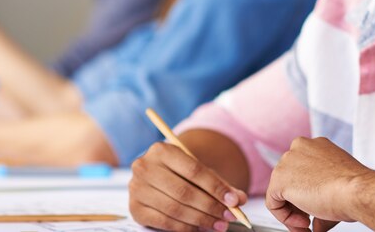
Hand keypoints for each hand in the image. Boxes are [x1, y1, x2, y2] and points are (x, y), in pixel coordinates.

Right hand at [129, 141, 247, 231]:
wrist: (159, 176)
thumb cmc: (182, 173)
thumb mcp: (200, 172)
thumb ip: (220, 184)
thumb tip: (240, 199)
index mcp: (161, 150)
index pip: (194, 170)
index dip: (216, 187)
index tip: (234, 200)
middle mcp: (144, 166)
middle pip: (184, 191)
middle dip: (210, 207)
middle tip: (228, 216)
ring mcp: (136, 188)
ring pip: (174, 208)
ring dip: (201, 219)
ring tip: (218, 224)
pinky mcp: (135, 209)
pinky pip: (164, 222)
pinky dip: (184, 227)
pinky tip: (199, 227)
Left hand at [266, 137, 370, 231]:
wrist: (356, 191)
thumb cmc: (354, 187)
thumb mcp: (336, 187)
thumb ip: (320, 199)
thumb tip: (317, 224)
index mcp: (315, 146)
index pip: (301, 171)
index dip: (306, 194)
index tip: (314, 209)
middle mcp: (299, 148)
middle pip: (289, 180)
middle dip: (298, 203)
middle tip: (309, 220)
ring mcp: (287, 160)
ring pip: (279, 191)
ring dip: (292, 212)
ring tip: (308, 224)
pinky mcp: (279, 178)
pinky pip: (273, 203)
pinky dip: (285, 217)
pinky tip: (304, 224)